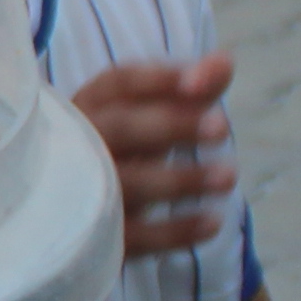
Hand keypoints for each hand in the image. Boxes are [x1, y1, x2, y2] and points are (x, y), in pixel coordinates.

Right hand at [75, 54, 242, 259]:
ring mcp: (84, 192)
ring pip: (128, 184)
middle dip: (171, 125)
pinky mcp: (98, 238)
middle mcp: (80, 144)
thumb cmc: (123, 146)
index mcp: (91, 104)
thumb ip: (192, 88)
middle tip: (222, 127)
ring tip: (229, 176)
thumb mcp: (152, 114)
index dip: (161, 80)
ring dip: (181, 180)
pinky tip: (214, 221)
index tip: (203, 83)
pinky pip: (135, 237)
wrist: (71, 211)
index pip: (120, 83)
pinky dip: (175, 231)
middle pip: (120, 129)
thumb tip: (225, 62)